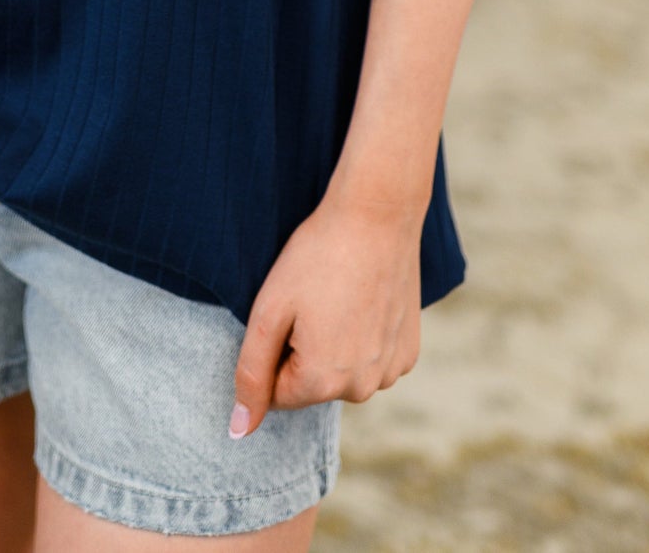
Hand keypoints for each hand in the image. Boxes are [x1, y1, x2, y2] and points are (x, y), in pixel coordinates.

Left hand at [228, 188, 422, 438]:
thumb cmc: (316, 257)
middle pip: (312, 387)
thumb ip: (250, 374)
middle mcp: (362, 389)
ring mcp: (391, 372)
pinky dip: (363, 339)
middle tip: (314, 301)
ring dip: (334, 348)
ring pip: (343, 375)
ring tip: (339, 298)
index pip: (276, 394)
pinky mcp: (409, 353)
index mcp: (322, 381)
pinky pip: (372, 361)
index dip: (273, 350)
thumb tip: (239, 431)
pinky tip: (363, 301)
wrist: (377, 216)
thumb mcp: (269, 311)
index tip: (287, 312)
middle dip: (303, 352)